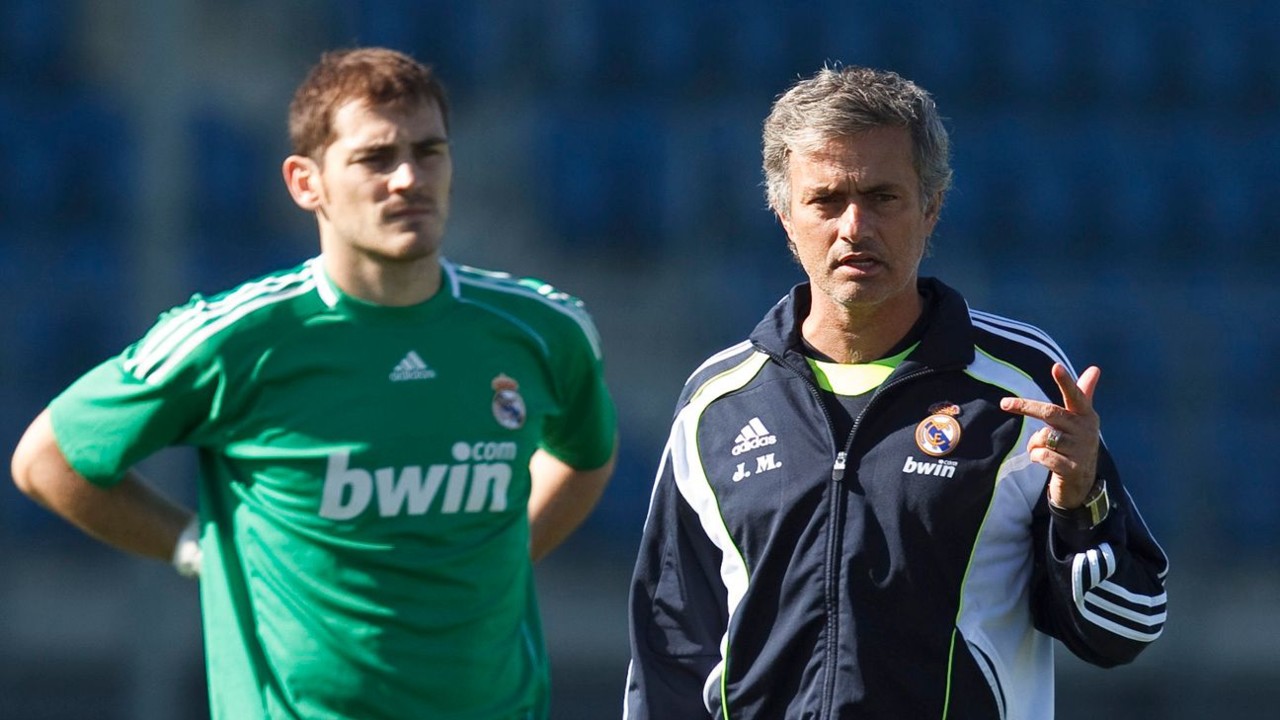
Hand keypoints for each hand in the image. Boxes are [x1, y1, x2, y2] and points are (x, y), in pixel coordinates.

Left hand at [999, 363, 1101, 508]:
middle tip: (1004, 403)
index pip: (1075, 395)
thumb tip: (1095, 368)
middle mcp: (1085, 430)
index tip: (1056, 366)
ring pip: (1043, 437)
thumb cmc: (1076, 444)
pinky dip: (1036, 456)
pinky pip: (1042, 456)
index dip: (1065, 382)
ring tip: (1042, 449)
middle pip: (1050, 412)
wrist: (1082, 483)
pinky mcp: (1073, 469)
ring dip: (1034, 443)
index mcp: (1086, 415)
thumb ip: (1084, 394)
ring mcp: (1081, 450)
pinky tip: (1043, 461)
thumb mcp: (1081, 420)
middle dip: (1025, 406)